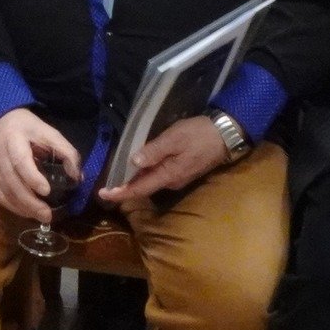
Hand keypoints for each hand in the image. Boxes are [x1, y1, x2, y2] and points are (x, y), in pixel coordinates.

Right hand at [0, 107, 81, 222]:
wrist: (4, 122)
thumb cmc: (29, 128)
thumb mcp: (50, 132)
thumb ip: (65, 152)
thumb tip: (77, 177)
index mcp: (13, 140)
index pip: (20, 161)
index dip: (32, 178)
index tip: (46, 191)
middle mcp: (0, 156)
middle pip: (11, 182)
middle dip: (29, 201)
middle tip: (47, 214)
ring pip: (5, 193)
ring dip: (23, 208)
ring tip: (42, 217)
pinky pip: (1, 196)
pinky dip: (15, 207)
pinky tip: (29, 213)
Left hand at [99, 115, 230, 213]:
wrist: (227, 135)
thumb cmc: (199, 135)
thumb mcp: (175, 138)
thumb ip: (154, 150)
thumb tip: (133, 162)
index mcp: (168, 175)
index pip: (139, 189)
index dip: (120, 193)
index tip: (102, 194)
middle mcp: (171, 182)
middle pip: (143, 187)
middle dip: (124, 186)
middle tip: (106, 183)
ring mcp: (178, 178)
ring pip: (151, 181)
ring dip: (134, 179)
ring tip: (117, 174)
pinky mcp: (182, 171)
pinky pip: (159, 175)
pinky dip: (146, 172)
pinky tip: (139, 165)